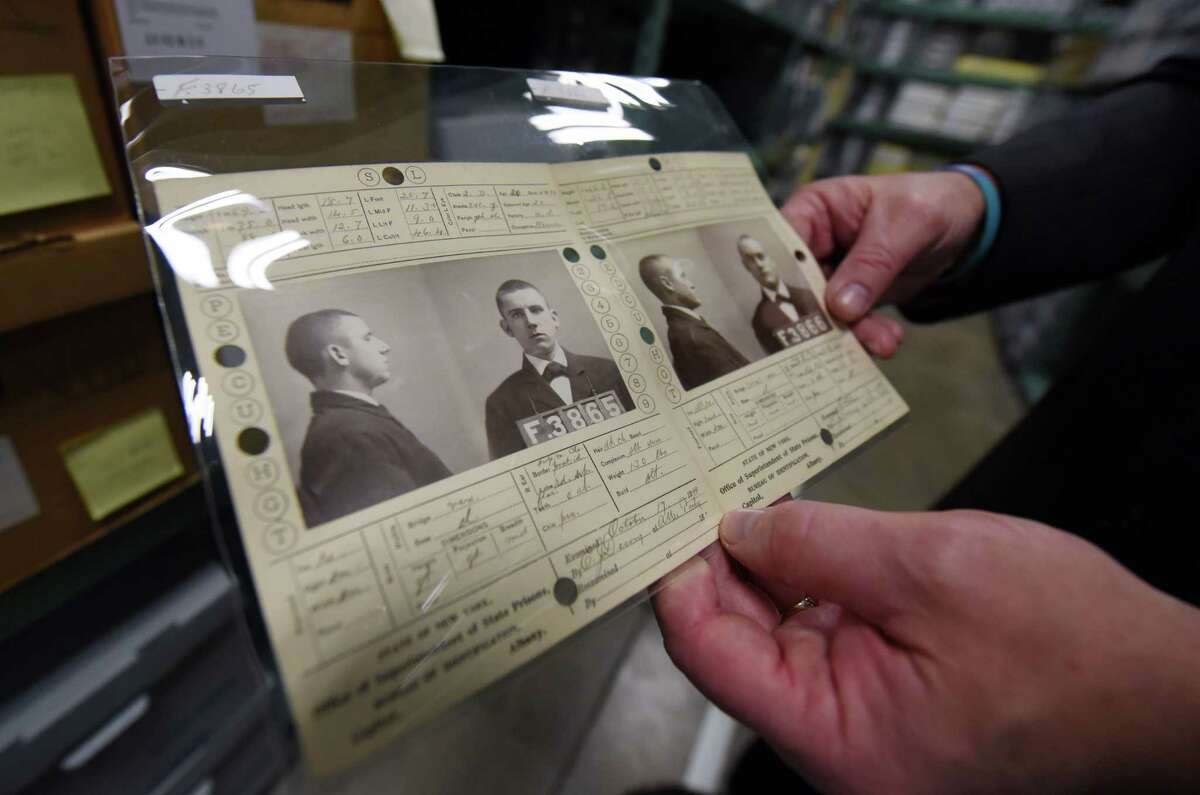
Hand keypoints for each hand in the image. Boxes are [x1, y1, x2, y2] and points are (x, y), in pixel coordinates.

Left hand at [652, 502, 1199, 793]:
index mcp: (838, 739)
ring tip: (753, 496)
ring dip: (764, 567)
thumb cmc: (1074, 646)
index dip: (679, 576)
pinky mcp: (886, 697)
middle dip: (720, 563)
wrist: (1162, 689)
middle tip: (705, 484)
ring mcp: (862, 723)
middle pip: (736, 645)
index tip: (670, 512)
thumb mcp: (932, 567)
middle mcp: (839, 744)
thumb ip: (820, 544)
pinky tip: (803, 532)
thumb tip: (740, 528)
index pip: (709, 655)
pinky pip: (822, 636)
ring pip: (776, 635)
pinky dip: (808, 582)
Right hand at [782, 173, 985, 357]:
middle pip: (796, 286)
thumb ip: (872, 264)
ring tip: (880, 343)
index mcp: (814, 210)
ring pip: (823, 312)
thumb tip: (840, 306)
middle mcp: (813, 244)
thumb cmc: (928, 203)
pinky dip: (867, 335)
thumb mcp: (905, 225)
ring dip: (849, 332)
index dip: (777, 276)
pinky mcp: (850, 298)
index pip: (780, 243)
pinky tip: (888, 340)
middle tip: (832, 342)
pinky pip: (849, 323)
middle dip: (818, 317)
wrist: (963, 225)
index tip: (787, 309)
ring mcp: (830, 274)